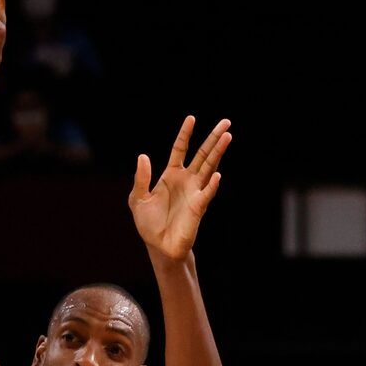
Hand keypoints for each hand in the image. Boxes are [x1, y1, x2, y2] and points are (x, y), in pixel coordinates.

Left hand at [128, 116, 231, 261]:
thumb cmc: (149, 224)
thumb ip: (141, 179)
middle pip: (202, 154)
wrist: (159, 247)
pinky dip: (211, 184)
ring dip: (218, 153)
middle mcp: (186, 180)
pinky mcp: (198, 207)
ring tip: (227, 137)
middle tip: (226, 122)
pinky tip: (216, 174)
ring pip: (209, 167)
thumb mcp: (138, 200)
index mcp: (171, 175)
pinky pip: (206, 193)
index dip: (185, 134)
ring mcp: (194, 192)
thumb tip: (143, 156)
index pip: (180, 149)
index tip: (192, 118)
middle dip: (213, 138)